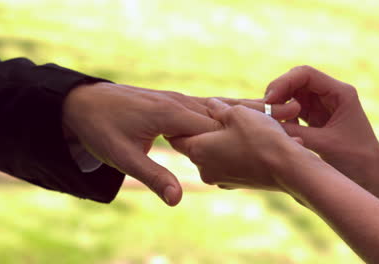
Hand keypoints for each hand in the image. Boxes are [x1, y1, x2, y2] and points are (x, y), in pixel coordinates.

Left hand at [63, 82, 300, 204]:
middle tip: (295, 116)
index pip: (215, 124)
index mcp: (170, 115)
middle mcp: (179, 106)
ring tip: (283, 113)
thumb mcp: (122, 156)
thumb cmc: (100, 129)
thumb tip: (176, 202)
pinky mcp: (174, 106)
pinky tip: (247, 118)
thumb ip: (153, 175)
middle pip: (225, 112)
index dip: (246, 130)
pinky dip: (230, 111)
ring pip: (220, 108)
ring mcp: (177, 104)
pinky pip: (207, 109)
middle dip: (259, 114)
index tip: (276, 139)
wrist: (83, 104)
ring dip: (250, 110)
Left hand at [168, 98, 308, 191]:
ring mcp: (220, 179)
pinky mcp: (237, 184)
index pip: (175, 137)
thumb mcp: (238, 112)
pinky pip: (230, 163)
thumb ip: (218, 108)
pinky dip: (236, 152)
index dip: (182, 123)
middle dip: (206, 130)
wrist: (290, 170)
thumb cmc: (261, 138)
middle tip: (220, 116)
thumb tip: (211, 105)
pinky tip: (253, 142)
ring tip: (243, 127)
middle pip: (197, 145)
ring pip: (215, 154)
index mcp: (197, 150)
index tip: (190, 113)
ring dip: (223, 141)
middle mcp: (204, 169)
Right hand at [264, 66, 378, 190]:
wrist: (372, 177)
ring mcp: (322, 105)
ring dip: (279, 104)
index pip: (305, 74)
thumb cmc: (355, 160)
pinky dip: (283, 115)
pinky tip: (281, 128)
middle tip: (264, 110)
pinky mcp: (315, 118)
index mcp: (339, 93)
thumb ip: (294, 132)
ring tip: (271, 120)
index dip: (283, 82)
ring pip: (292, 94)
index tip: (269, 100)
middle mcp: (330, 94)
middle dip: (278, 92)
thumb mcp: (322, 144)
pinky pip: (293, 109)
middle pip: (296, 80)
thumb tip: (265, 124)